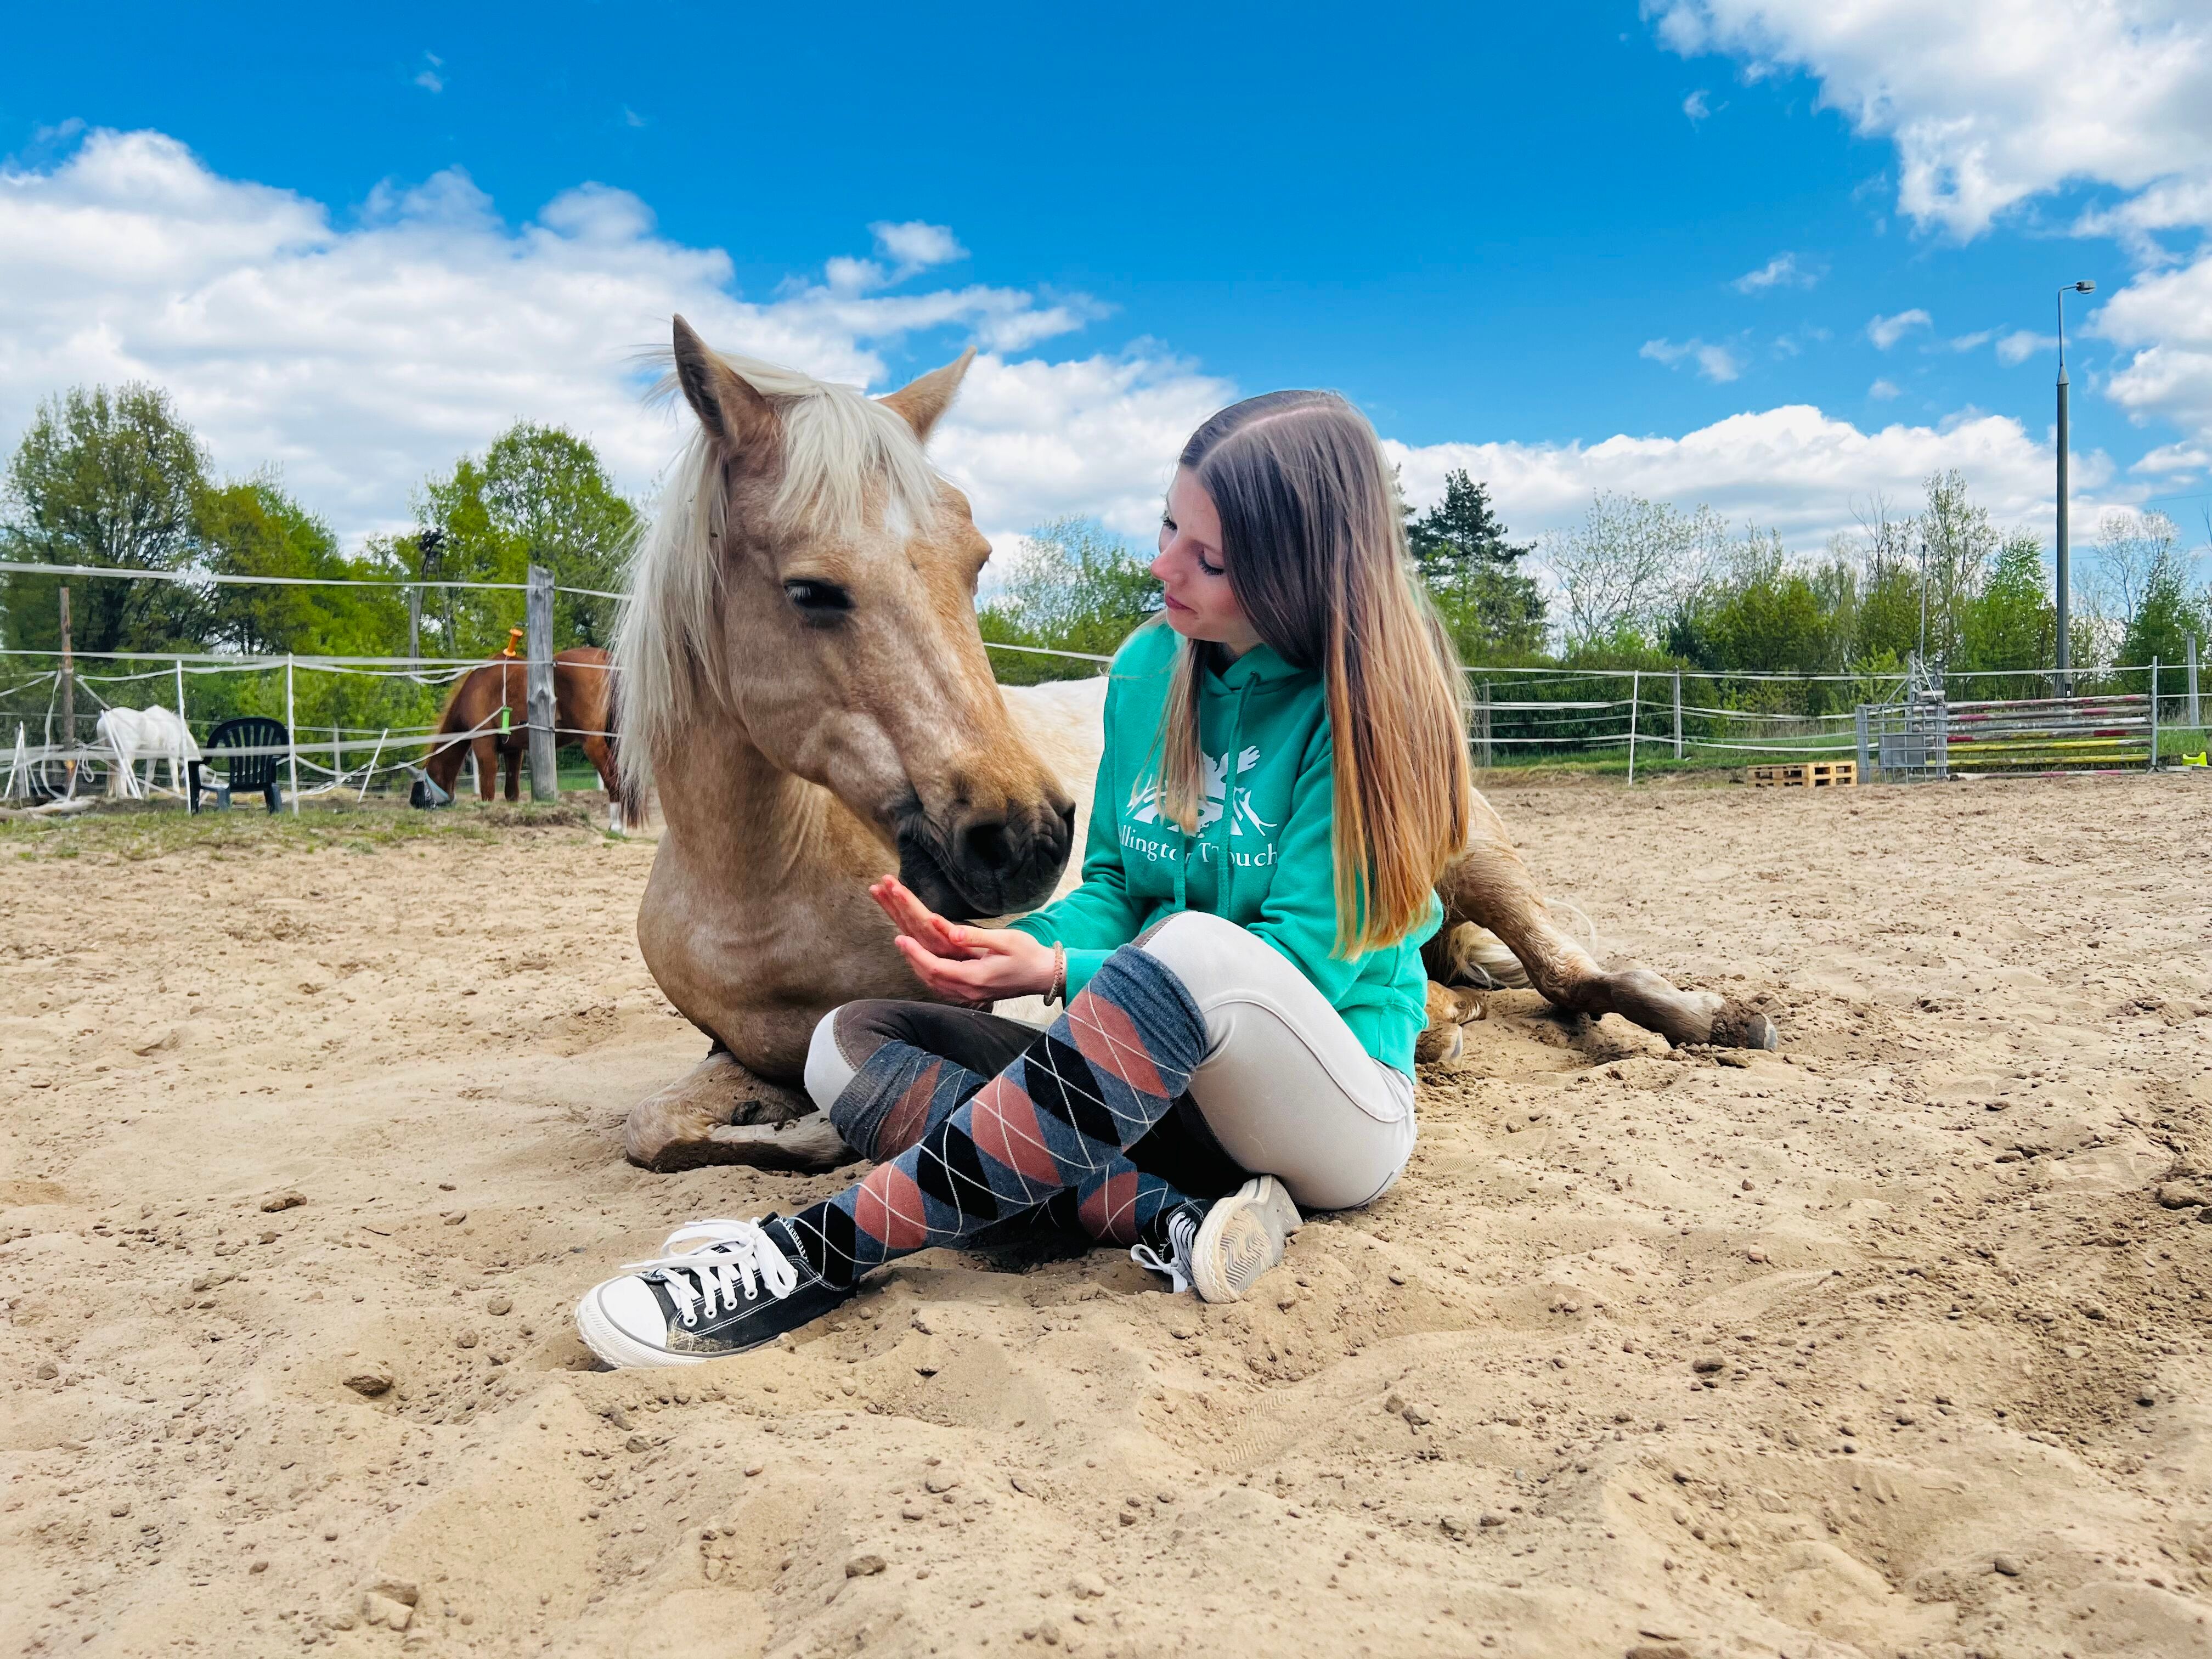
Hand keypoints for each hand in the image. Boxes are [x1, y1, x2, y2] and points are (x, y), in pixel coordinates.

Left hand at [869, 876, 1056, 1006]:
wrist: (1045, 976)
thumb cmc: (1028, 955)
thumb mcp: (1006, 940)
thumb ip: (977, 938)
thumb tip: (952, 934)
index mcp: (975, 978)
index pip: (935, 967)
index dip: (915, 953)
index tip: (899, 938)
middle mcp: (968, 991)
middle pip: (928, 976)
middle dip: (909, 955)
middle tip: (895, 937)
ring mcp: (969, 995)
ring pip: (932, 983)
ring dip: (916, 964)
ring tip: (903, 945)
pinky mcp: (971, 994)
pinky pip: (941, 985)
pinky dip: (927, 972)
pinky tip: (922, 961)